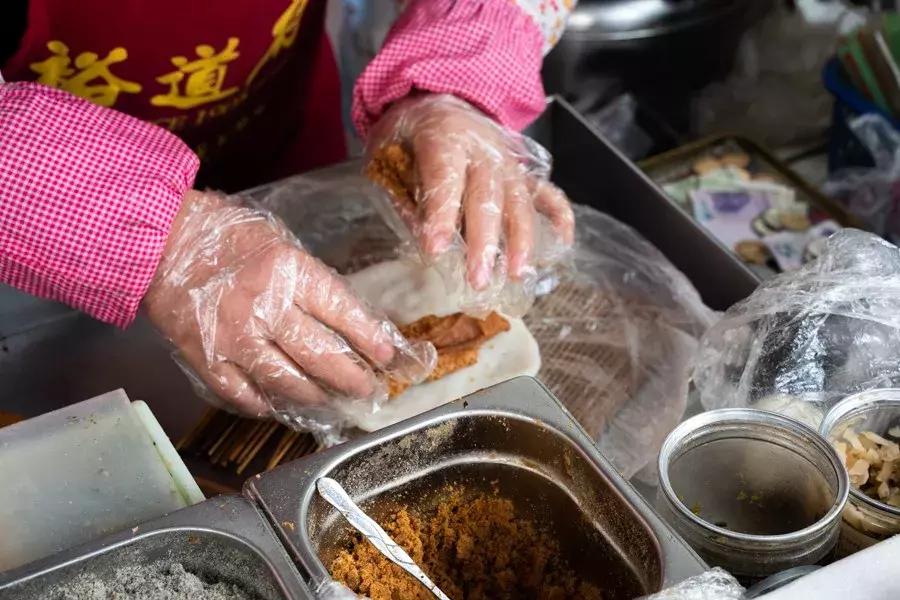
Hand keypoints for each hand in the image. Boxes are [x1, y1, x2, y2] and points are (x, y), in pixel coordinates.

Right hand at [144, 191, 433, 417]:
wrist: (161, 240)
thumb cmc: (226, 236)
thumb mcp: (281, 244)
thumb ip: (310, 282)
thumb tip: (347, 320)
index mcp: (288, 272)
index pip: (341, 312)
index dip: (368, 338)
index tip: (386, 356)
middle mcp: (264, 308)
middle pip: (319, 356)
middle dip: (350, 378)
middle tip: (367, 389)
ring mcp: (233, 337)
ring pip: (285, 382)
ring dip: (313, 395)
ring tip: (330, 399)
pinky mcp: (206, 357)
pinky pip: (242, 394)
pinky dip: (263, 403)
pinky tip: (278, 404)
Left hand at [367, 94, 574, 290]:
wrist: (436, 99)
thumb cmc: (407, 133)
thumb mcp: (384, 153)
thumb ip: (401, 194)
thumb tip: (423, 239)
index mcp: (445, 137)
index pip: (445, 178)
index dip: (440, 214)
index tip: (435, 249)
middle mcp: (483, 149)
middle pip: (487, 197)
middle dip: (484, 241)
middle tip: (478, 279)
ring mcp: (508, 161)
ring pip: (519, 202)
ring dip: (521, 240)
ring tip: (517, 274)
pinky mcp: (523, 172)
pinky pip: (547, 193)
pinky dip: (559, 216)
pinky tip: (561, 244)